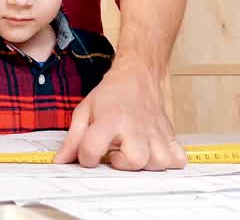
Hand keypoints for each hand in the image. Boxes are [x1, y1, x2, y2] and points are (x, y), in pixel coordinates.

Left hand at [53, 59, 185, 170]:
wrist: (137, 75)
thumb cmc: (111, 95)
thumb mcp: (85, 111)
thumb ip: (72, 139)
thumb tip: (61, 161)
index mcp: (110, 119)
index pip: (92, 149)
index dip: (85, 158)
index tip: (88, 155)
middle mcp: (135, 126)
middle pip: (134, 160)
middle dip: (122, 164)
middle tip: (116, 154)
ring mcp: (155, 131)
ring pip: (158, 162)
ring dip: (145, 164)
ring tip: (134, 153)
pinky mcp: (169, 134)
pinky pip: (177, 158)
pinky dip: (169, 161)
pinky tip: (154, 153)